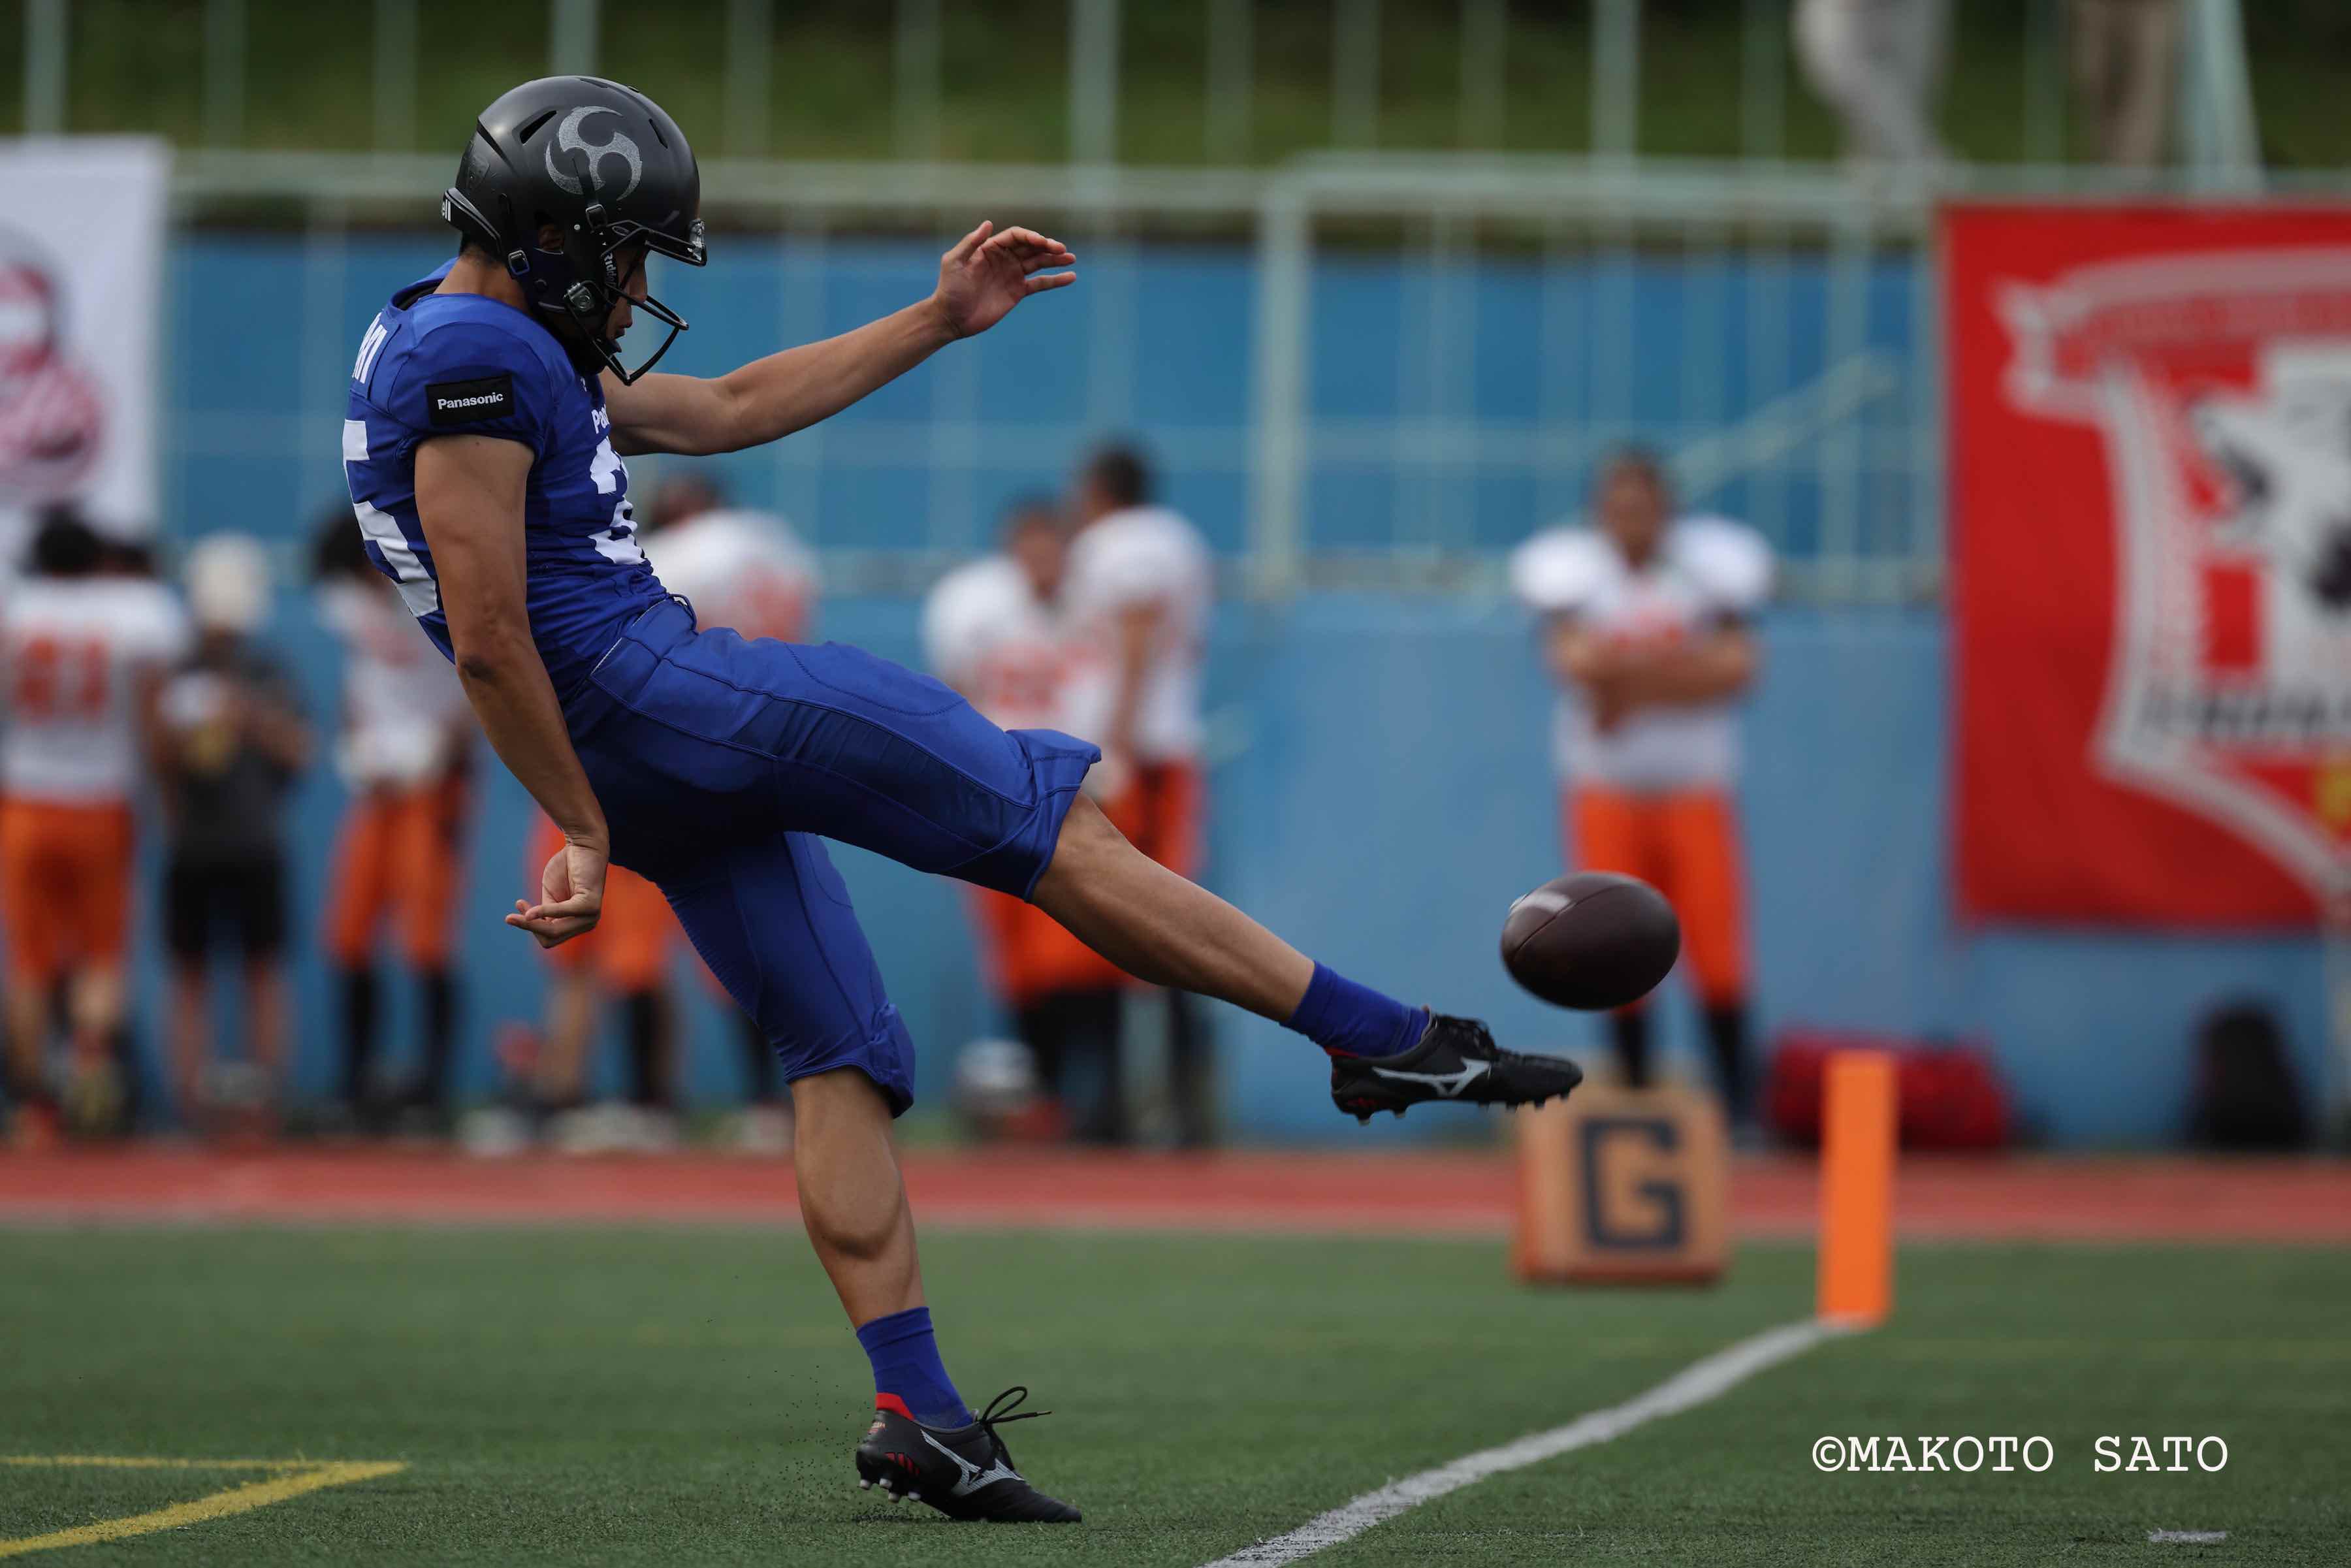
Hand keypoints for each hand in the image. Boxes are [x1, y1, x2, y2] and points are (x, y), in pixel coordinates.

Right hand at [506, 835, 607, 947]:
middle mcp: (586, 924)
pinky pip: (562, 913)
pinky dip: (544, 912)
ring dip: (532, 924)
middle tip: (508, 918)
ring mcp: (590, 916)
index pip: (549, 937)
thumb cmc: (566, 868)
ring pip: (555, 931)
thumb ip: (544, 914)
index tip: (518, 907)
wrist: (583, 845)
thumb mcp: (550, 896)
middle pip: (550, 937)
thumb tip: (529, 924)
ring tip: (514, 914)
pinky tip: (529, 912)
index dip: (530, 927)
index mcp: (576, 924)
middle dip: (528, 928)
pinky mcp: (590, 905)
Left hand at [932, 221, 1075, 339]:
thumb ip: (971, 243)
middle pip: (1031, 247)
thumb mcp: (954, 262)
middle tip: (1062, 250)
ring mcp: (1012, 275)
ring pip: (1038, 262)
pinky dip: (1055, 280)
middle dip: (1047, 246)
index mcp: (990, 248)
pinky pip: (1040, 283)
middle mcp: (1004, 258)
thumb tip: (989, 223)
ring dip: (1055, 259)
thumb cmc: (949, 289)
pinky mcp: (1018, 292)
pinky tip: (1070, 277)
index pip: (1016, 237)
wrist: (951, 318)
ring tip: (1071, 258)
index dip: (1031, 237)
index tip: (1043, 243)